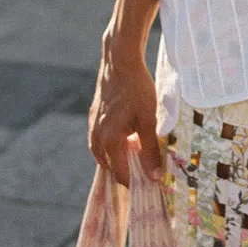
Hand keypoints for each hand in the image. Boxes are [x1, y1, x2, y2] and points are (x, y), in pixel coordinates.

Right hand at [89, 35, 161, 186]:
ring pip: (105, 157)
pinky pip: (102, 144)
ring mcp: (92, 129)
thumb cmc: (137, 89)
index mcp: (109, 141)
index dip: (138, 183)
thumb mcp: (149, 120)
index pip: (121, 176)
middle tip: (150, 172)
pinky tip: (129, 141)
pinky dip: (115, 148)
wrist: (119, 62)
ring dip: (122, 160)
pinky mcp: (92, 121)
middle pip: (112, 168)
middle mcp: (96, 139)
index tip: (153, 184)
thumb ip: (151, 150)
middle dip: (130, 173)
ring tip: (141, 157)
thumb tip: (155, 177)